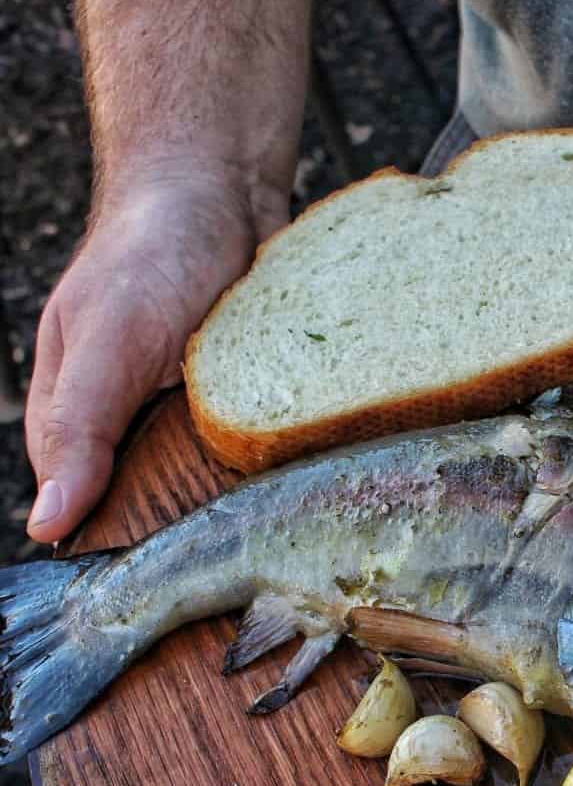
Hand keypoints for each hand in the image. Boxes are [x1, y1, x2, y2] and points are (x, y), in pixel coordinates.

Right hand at [25, 164, 286, 541]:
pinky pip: (263, 452)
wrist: (220, 191)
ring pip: (218, 487)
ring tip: (286, 538)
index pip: (92, 512)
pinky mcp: (248, 403)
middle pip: (160, 507)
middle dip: (197, 537)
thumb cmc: (148, 256)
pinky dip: (282, 467)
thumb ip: (79, 428)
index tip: (172, 594)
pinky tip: (311, 488)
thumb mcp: (105, 343)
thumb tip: (48, 522)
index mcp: (78, 421)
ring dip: (248, 507)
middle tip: (244, 573)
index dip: (128, 553)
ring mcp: (195, 417)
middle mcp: (136, 426)